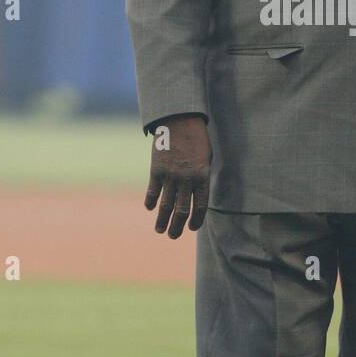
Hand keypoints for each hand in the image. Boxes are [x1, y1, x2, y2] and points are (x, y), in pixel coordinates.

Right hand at [145, 114, 211, 237]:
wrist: (180, 121)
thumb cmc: (197, 139)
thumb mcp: (206, 158)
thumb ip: (200, 178)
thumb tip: (194, 196)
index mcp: (202, 177)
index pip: (200, 206)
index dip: (196, 219)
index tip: (192, 228)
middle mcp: (186, 179)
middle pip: (182, 210)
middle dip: (177, 226)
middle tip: (173, 236)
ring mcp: (170, 176)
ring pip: (165, 205)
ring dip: (162, 220)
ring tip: (160, 230)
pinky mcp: (156, 170)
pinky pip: (152, 191)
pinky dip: (150, 201)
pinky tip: (150, 209)